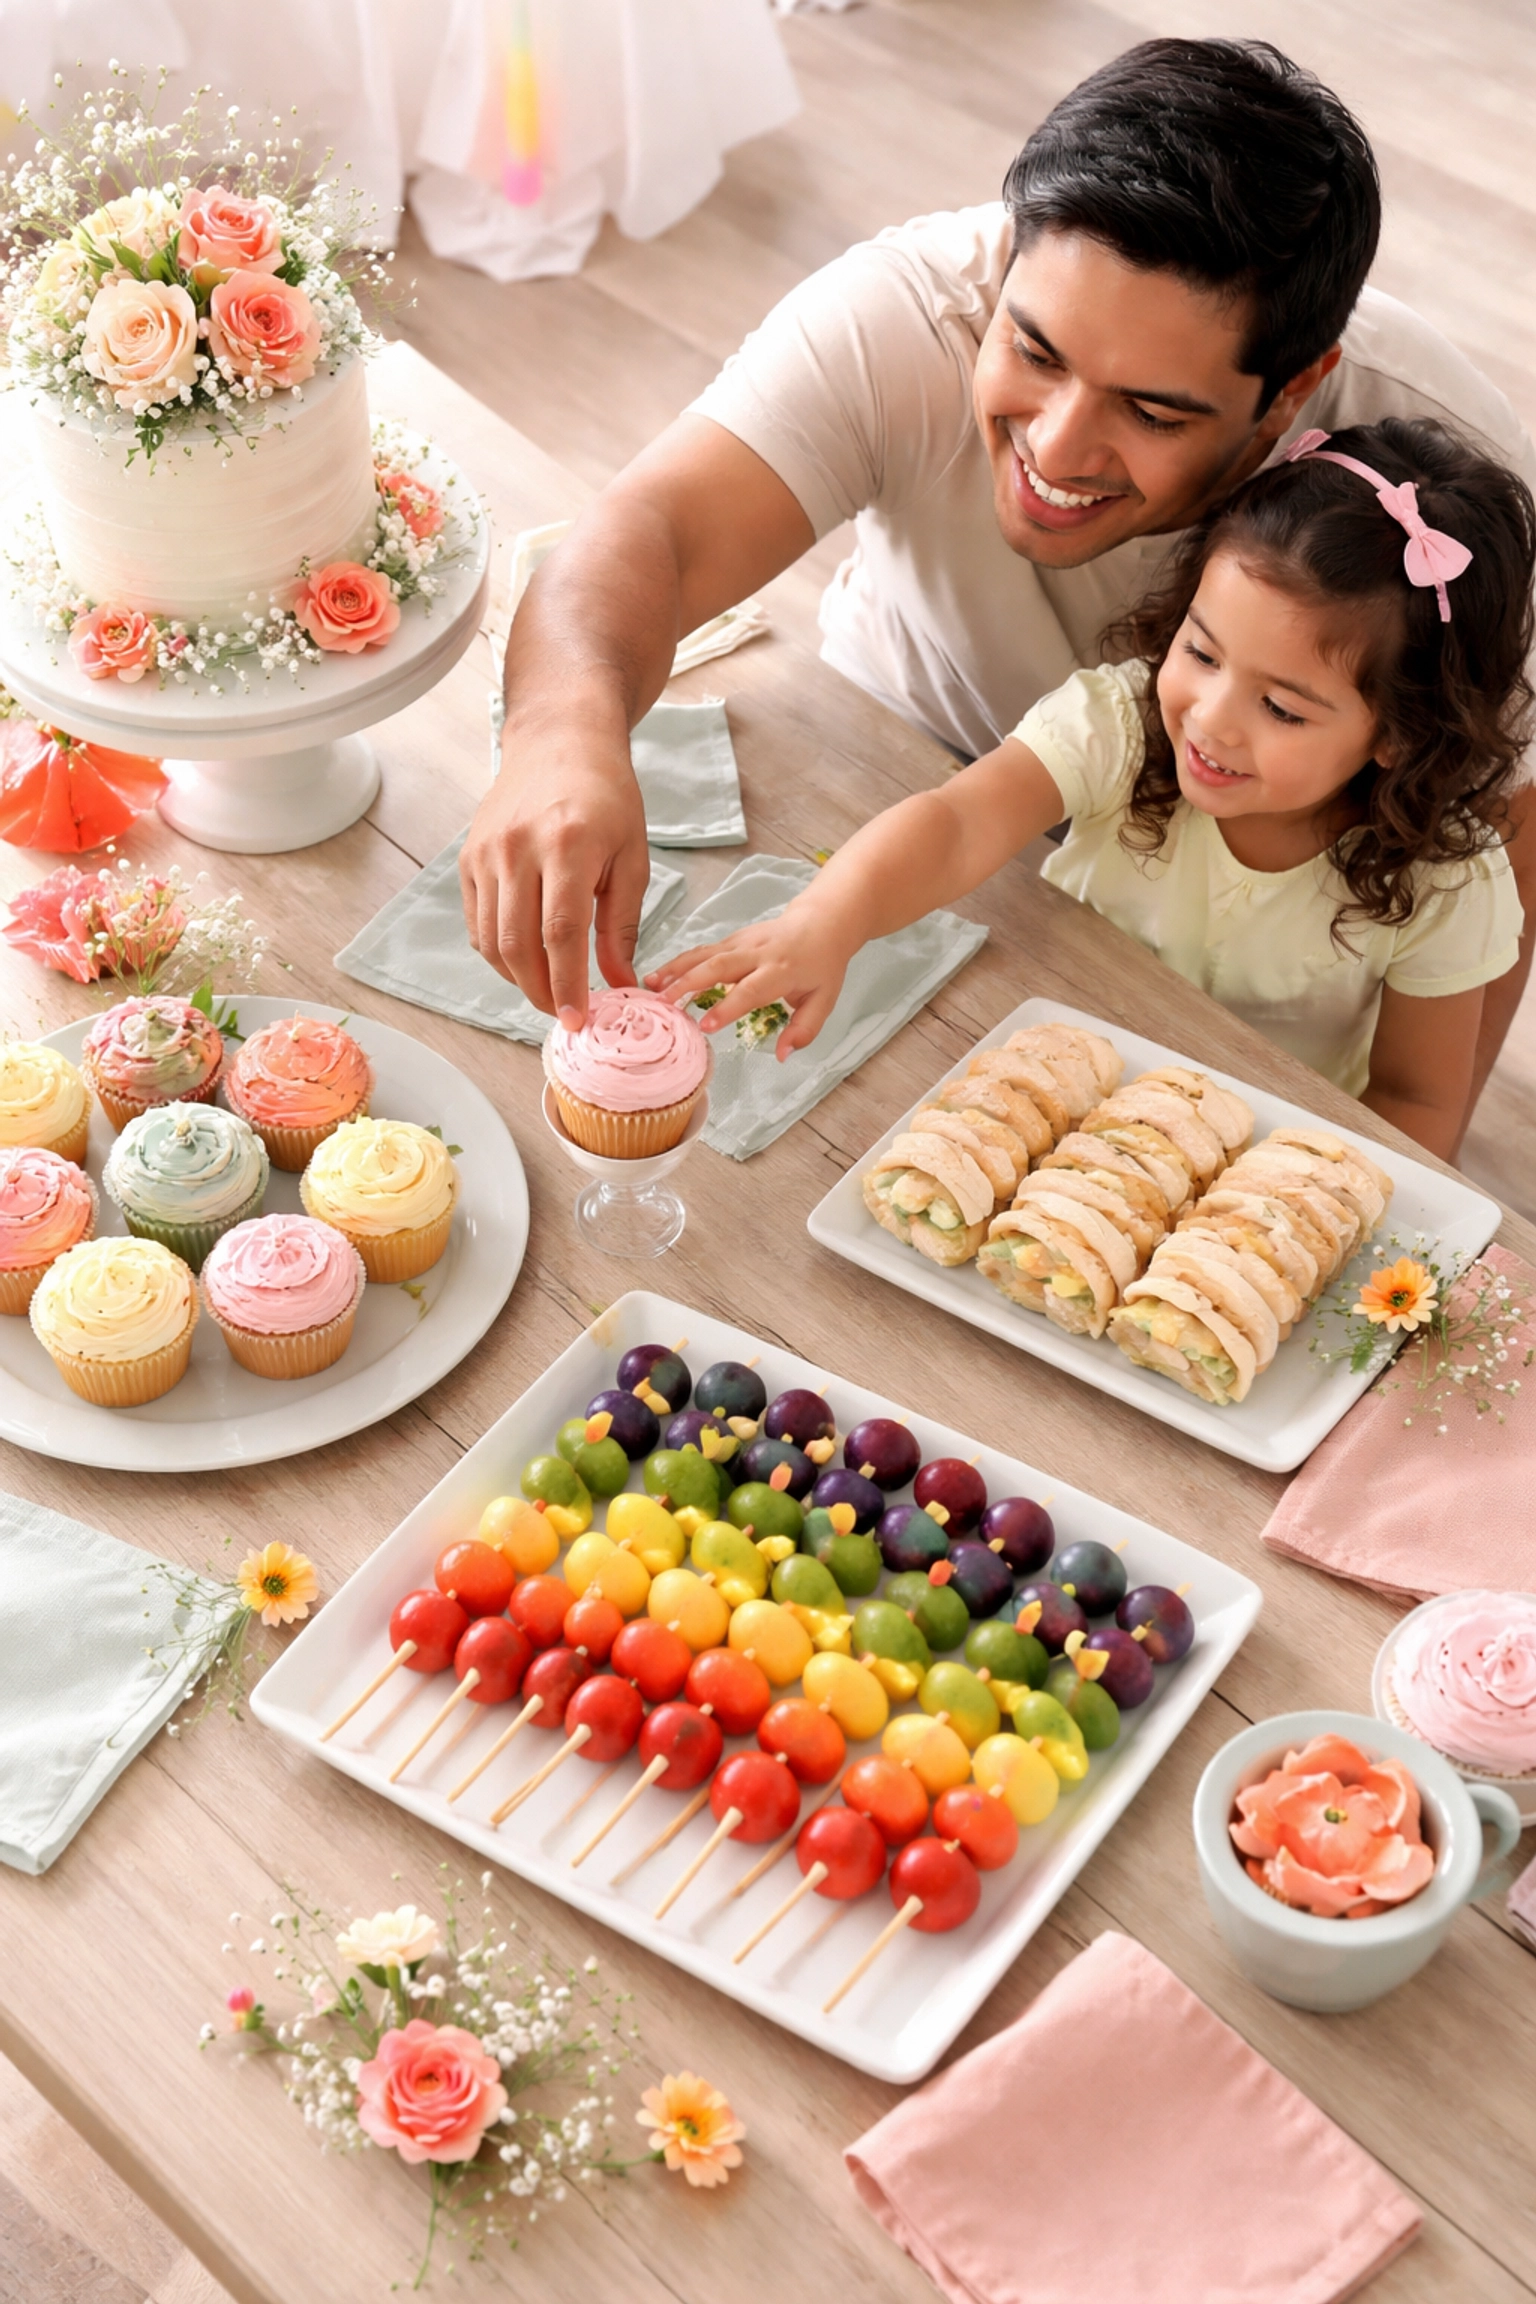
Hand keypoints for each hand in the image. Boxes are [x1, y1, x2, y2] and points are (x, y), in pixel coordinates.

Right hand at [458, 719, 649, 1026]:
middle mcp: (518, 848)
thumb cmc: (607, 797)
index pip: (560, 933)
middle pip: (518, 944)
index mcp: (567, 844)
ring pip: (491, 940)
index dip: (567, 984)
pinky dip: (498, 952)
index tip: (579, 1019)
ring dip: (517, 977)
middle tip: (562, 1013)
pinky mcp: (468, 858)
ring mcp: (486, 853)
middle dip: (539, 991)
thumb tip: (620, 983)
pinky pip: (477, 923)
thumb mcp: (632, 857)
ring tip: (546, 989)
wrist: (560, 741)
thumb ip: (622, 924)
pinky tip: (525, 959)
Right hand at [646, 906, 853, 1058]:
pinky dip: (679, 962)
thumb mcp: (824, 1001)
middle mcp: (757, 953)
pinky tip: (659, 976)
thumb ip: (804, 1029)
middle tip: (663, 1005)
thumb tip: (782, 1055)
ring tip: (649, 987)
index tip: (705, 1026)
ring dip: (675, 969)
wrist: (822, 924)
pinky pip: (702, 950)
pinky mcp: (732, 938)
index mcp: (781, 970)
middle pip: (718, 966)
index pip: (750, 990)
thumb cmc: (822, 967)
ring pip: (704, 954)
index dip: (728, 1007)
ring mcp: (742, 942)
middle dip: (688, 984)